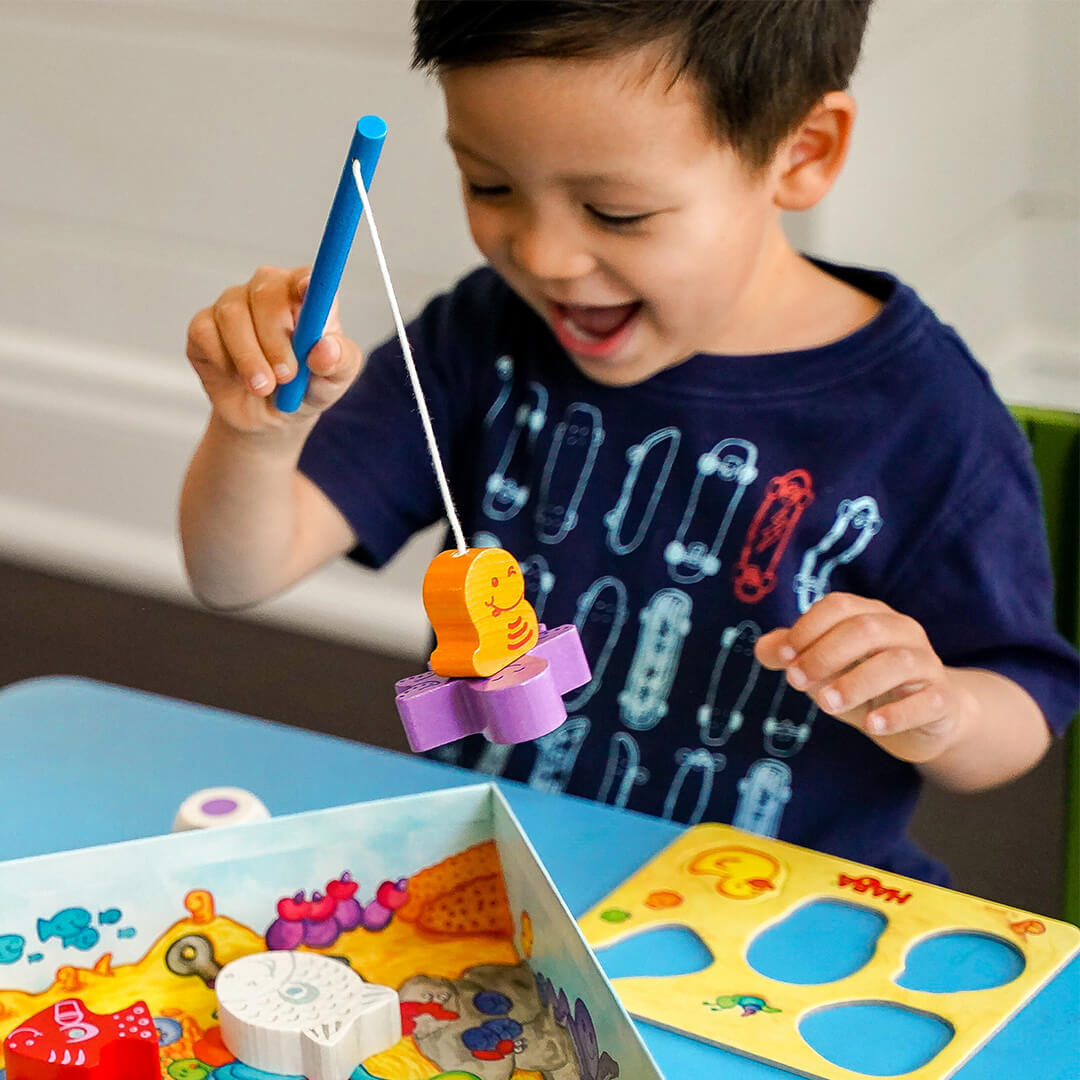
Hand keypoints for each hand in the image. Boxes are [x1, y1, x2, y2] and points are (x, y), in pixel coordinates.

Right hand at [185, 265, 363, 433]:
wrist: (269, 418)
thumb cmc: (307, 388)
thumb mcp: (334, 382)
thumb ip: (338, 363)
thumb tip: (325, 349)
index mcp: (306, 296)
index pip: (307, 276)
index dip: (306, 282)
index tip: (306, 293)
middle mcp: (268, 290)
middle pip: (266, 292)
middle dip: (275, 338)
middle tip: (286, 375)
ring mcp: (233, 305)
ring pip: (233, 315)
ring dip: (250, 357)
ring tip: (264, 387)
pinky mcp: (203, 325)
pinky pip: (206, 334)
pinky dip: (225, 362)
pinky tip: (238, 378)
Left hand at [755, 593, 975, 762]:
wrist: (923, 717)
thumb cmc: (864, 683)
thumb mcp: (824, 668)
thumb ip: (792, 654)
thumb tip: (763, 649)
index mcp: (871, 615)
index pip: (838, 607)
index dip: (807, 629)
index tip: (783, 659)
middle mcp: (902, 632)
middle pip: (865, 630)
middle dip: (824, 655)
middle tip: (796, 682)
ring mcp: (927, 664)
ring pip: (897, 663)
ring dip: (855, 683)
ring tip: (825, 705)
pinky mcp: (943, 699)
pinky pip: (928, 700)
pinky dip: (898, 713)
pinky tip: (872, 726)